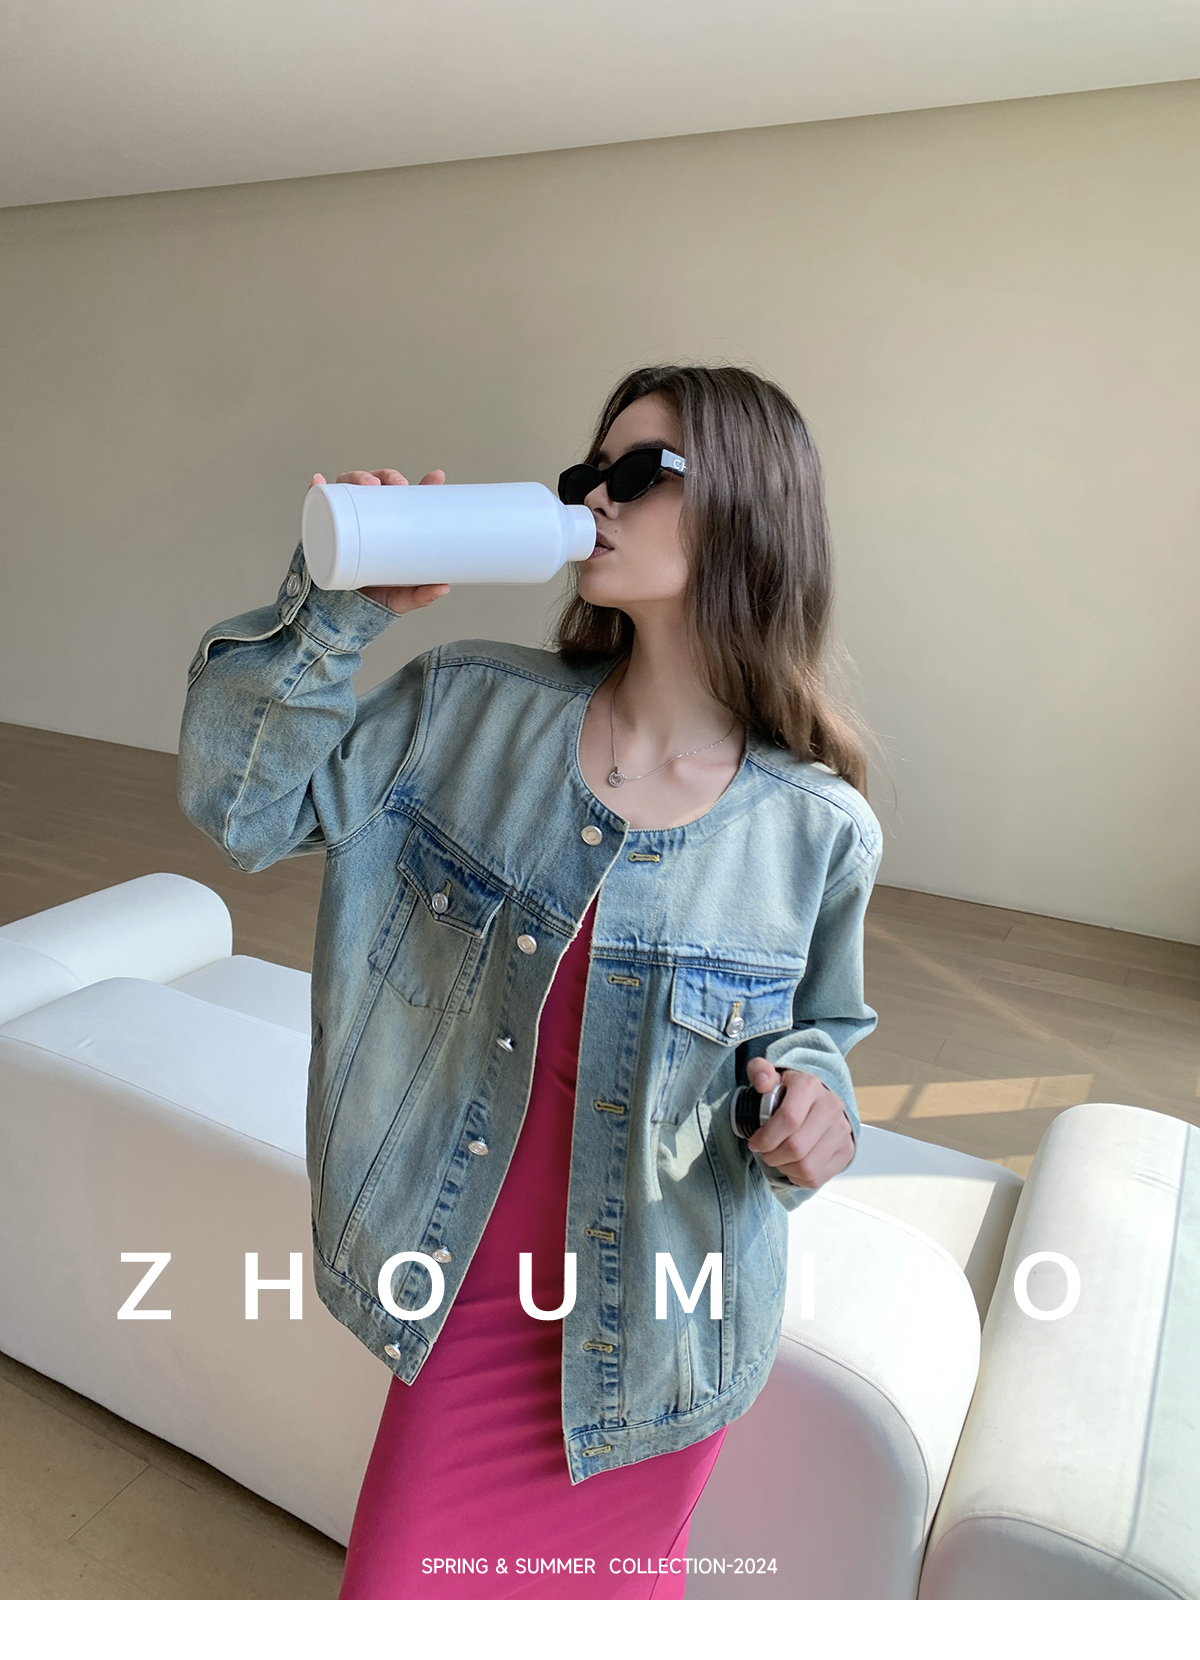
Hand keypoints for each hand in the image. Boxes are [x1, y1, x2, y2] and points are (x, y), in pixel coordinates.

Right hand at [310, 468, 450, 614]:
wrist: (342, 612)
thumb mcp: (402, 596)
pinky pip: (317, 503)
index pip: (408, 498)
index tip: (437, 478)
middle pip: (378, 483)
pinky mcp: (322, 526)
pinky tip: (319, 481)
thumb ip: (422, 594)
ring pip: (349, 486)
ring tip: (369, 484)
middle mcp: (367, 515)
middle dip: (388, 475)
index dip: (424, 484)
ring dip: (358, 476)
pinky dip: (315, 489)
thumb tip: (444, 588)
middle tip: (398, 485)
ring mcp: (344, 518)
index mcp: (391, 525)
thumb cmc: (376, 595)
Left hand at [743, 1057, 854, 1188]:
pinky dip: (799, 1177)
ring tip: (778, 1159)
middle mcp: (831, 1107)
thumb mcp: (771, 1076)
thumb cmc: (790, 1091)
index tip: (755, 1143)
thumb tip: (762, 1081)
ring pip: (807, 1167)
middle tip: (765, 1152)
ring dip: (785, 1168)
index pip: (789, 1118)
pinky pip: (817, 1177)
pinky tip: (793, 1165)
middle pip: (797, 1147)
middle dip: (772, 1156)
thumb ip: (760, 1072)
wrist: (819, 1098)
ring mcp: (842, 1130)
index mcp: (810, 1086)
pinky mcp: (846, 1151)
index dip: (766, 1137)